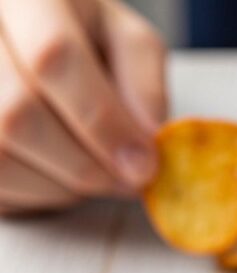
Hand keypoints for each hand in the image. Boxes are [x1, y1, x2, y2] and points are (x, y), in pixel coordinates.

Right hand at [0, 0, 165, 214]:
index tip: (143, 162)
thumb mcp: (128, 43)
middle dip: (85, 164)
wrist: (28, 41)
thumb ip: (144, 81)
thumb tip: (145, 135)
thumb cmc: (85, 41)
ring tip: (94, 177)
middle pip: (18, 116)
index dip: (102, 121)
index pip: (52, 57)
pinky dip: (32, 195)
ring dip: (58, 186)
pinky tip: (57, 177)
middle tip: (126, 180)